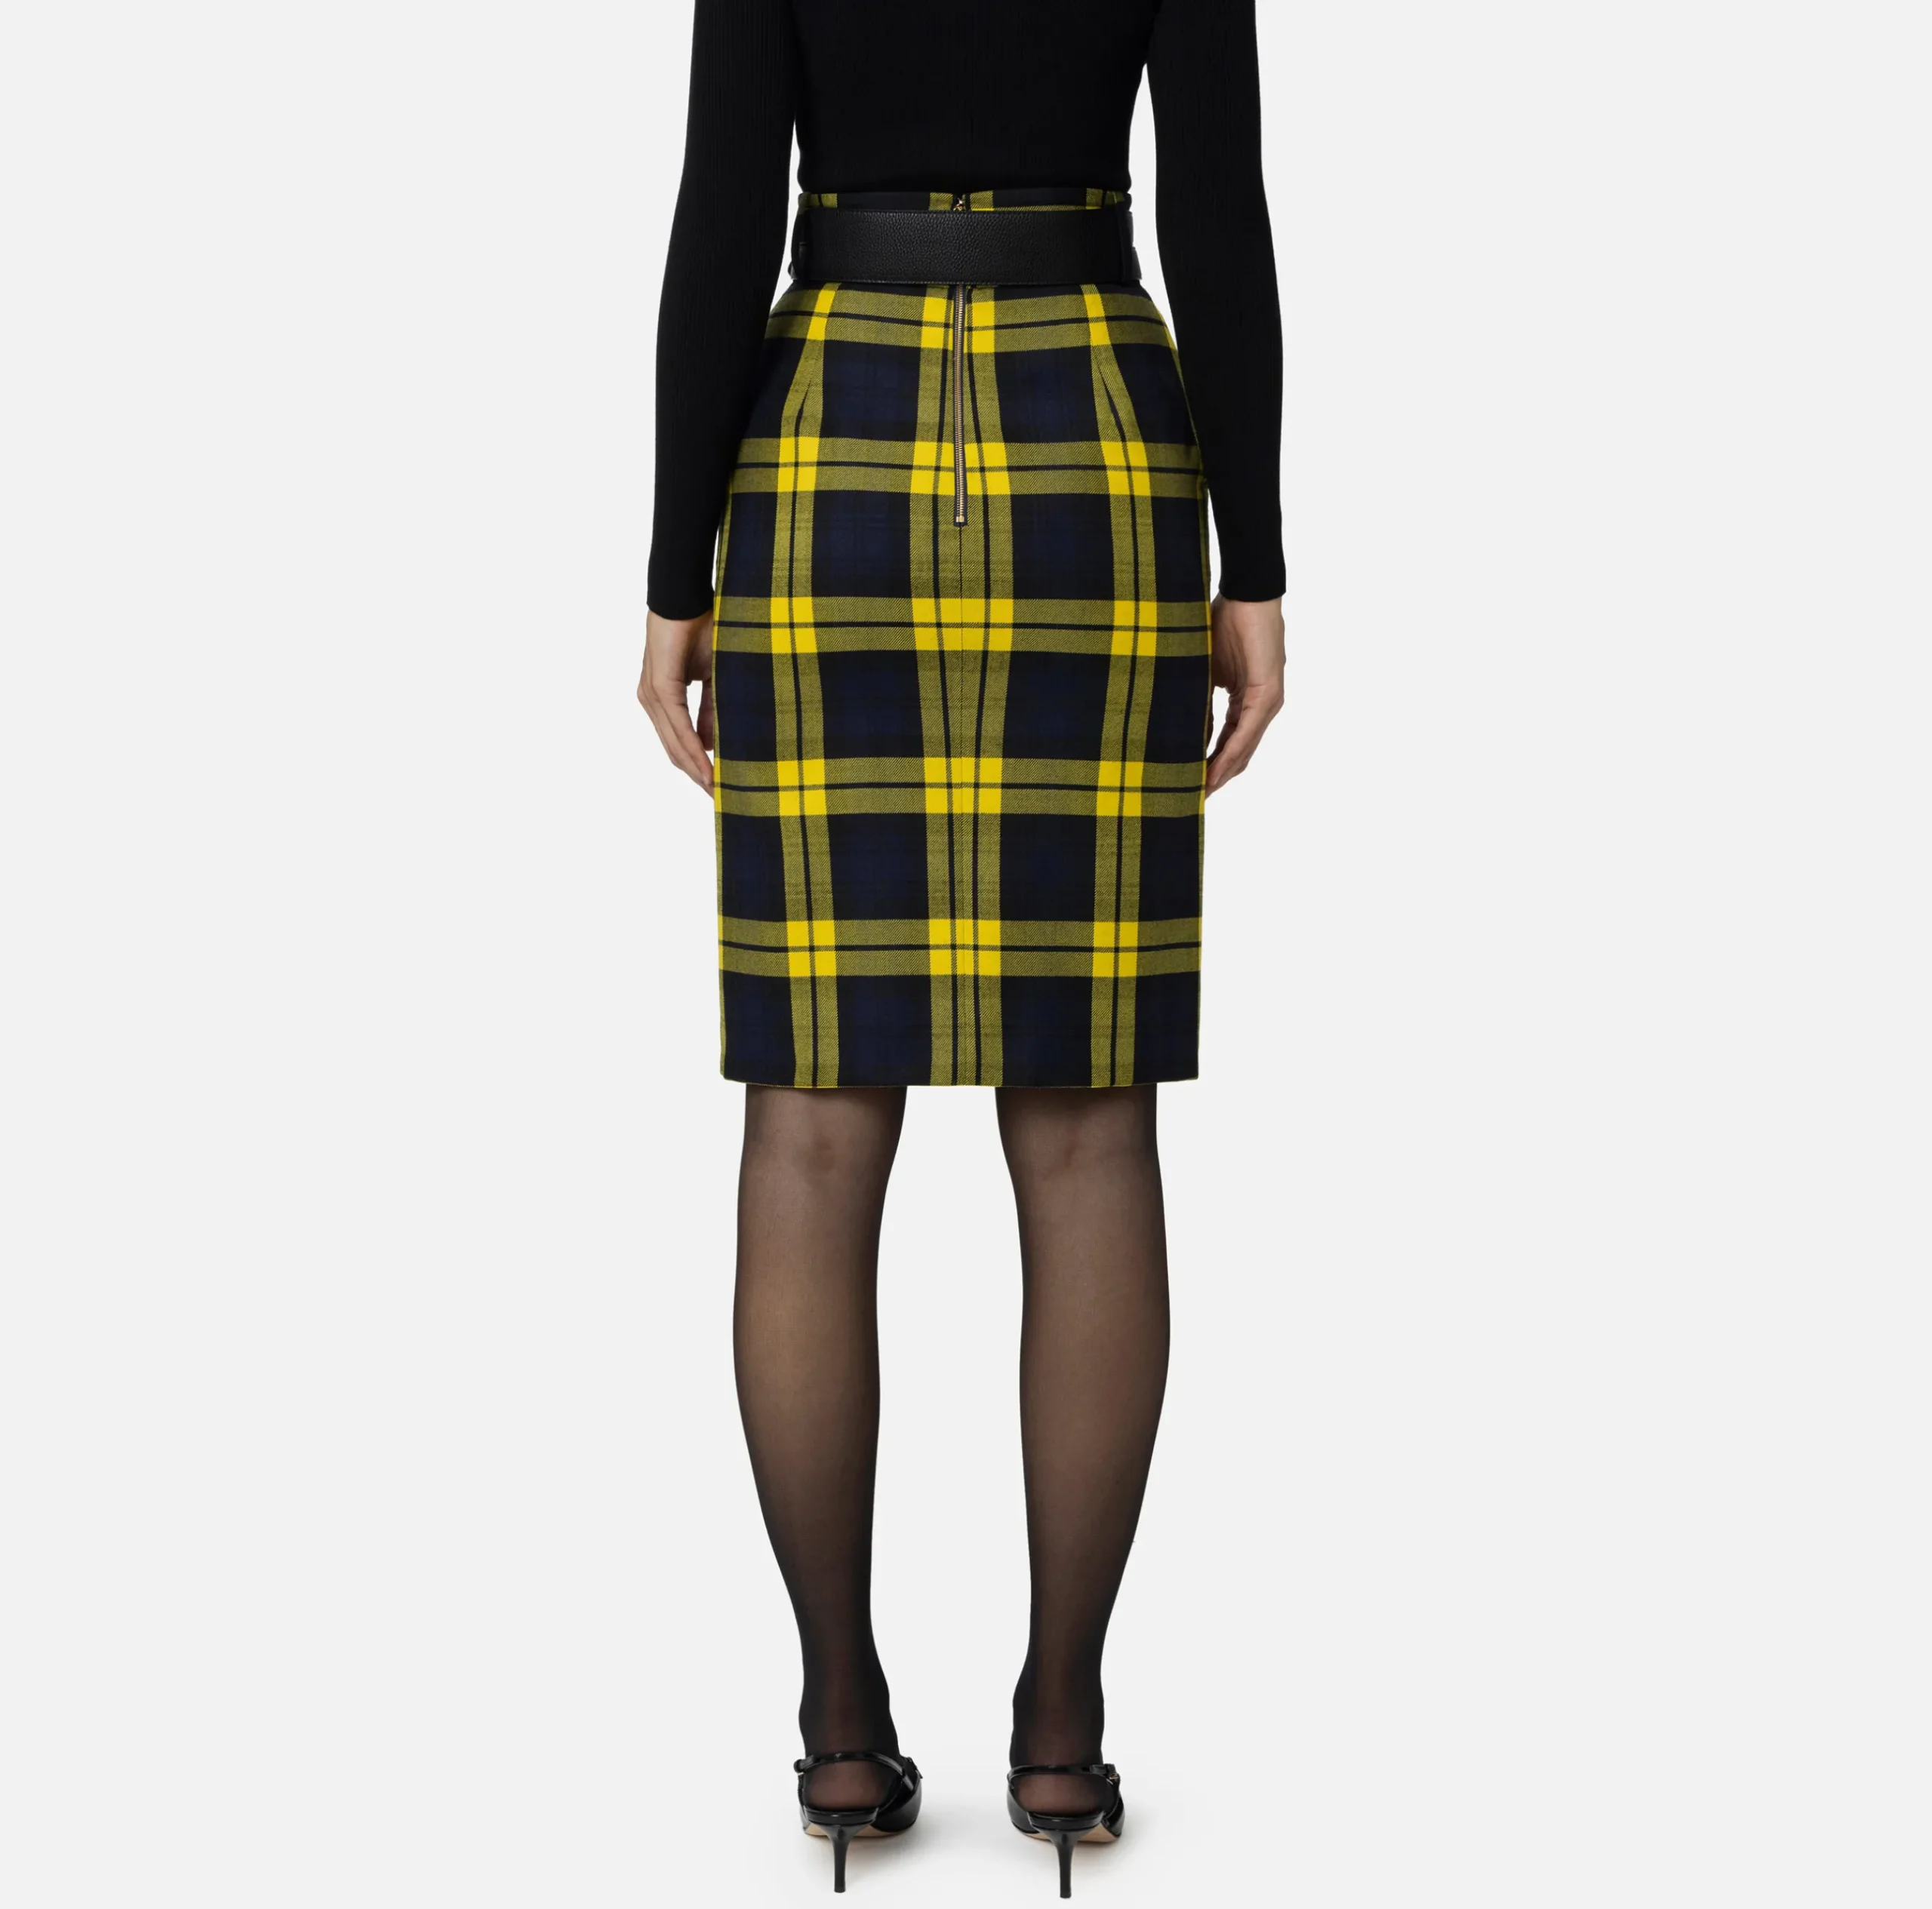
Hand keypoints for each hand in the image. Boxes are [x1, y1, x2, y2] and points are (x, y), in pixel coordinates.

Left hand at [637, 609, 714, 794]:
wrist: (687, 595)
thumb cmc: (703, 628)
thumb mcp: (713, 677)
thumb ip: (710, 711)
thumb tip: (712, 745)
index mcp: (663, 697)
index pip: (679, 742)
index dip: (698, 767)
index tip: (718, 788)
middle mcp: (652, 700)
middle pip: (673, 750)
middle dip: (697, 776)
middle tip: (721, 799)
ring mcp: (652, 694)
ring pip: (674, 742)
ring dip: (695, 769)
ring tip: (717, 789)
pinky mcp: (659, 686)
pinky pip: (676, 725)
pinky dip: (692, 748)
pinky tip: (707, 766)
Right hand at [1205, 594, 1285, 794]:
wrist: (1246, 593)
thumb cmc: (1224, 622)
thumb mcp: (1204, 671)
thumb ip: (1198, 701)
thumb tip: (1179, 730)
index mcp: (1246, 702)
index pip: (1229, 743)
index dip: (1210, 766)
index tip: (1190, 785)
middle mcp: (1261, 707)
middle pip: (1239, 755)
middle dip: (1216, 778)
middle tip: (1193, 800)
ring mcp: (1267, 702)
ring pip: (1244, 749)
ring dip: (1222, 773)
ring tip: (1200, 794)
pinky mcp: (1267, 693)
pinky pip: (1246, 732)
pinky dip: (1230, 754)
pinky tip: (1213, 771)